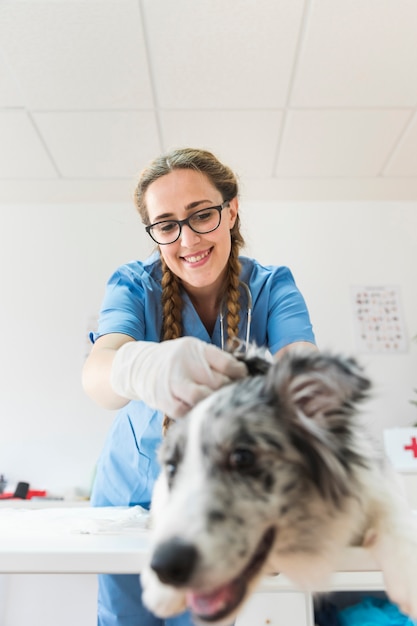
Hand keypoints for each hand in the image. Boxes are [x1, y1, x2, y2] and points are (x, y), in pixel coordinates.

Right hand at [110, 337, 246, 417]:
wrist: (138, 367)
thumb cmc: (174, 360)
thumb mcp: (193, 349)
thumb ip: (215, 359)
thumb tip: (243, 374)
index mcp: (195, 349)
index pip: (227, 363)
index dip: (240, 374)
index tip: (243, 379)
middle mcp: (184, 364)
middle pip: (218, 382)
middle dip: (229, 391)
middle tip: (232, 396)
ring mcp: (173, 383)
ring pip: (202, 398)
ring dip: (213, 403)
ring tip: (216, 405)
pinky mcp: (164, 401)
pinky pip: (187, 412)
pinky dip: (196, 413)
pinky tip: (200, 411)